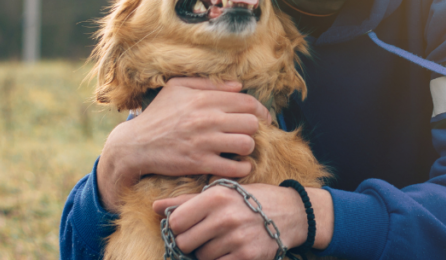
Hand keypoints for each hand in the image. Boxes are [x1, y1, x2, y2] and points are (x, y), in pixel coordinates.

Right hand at [96, 77, 271, 210]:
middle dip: (253, 129)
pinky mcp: (199, 163)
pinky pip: (233, 167)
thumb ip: (208, 84)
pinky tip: (238, 165)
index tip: (263, 118)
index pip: (248, 102)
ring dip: (248, 148)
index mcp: (204, 99)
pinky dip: (242, 168)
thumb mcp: (176, 88)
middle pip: (252, 123)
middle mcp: (207, 119)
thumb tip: (238, 85)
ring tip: (240, 149)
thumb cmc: (157, 114)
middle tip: (247, 133)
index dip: (261, 111)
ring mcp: (204, 142)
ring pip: (246, 144)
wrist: (135, 145)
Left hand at [153, 184, 333, 259]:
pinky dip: (221, 259)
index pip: (176, 221)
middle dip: (191, 241)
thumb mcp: (221, 192)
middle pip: (184, 242)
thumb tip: (155, 207)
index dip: (180, 226)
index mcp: (216, 197)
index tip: (190, 224)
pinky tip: (231, 249)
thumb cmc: (250, 200)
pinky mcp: (247, 257)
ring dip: (208, 252)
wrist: (290, 212)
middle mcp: (225, 217)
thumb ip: (186, 201)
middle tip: (206, 234)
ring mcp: (236, 239)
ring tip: (224, 239)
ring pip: (201, 257)